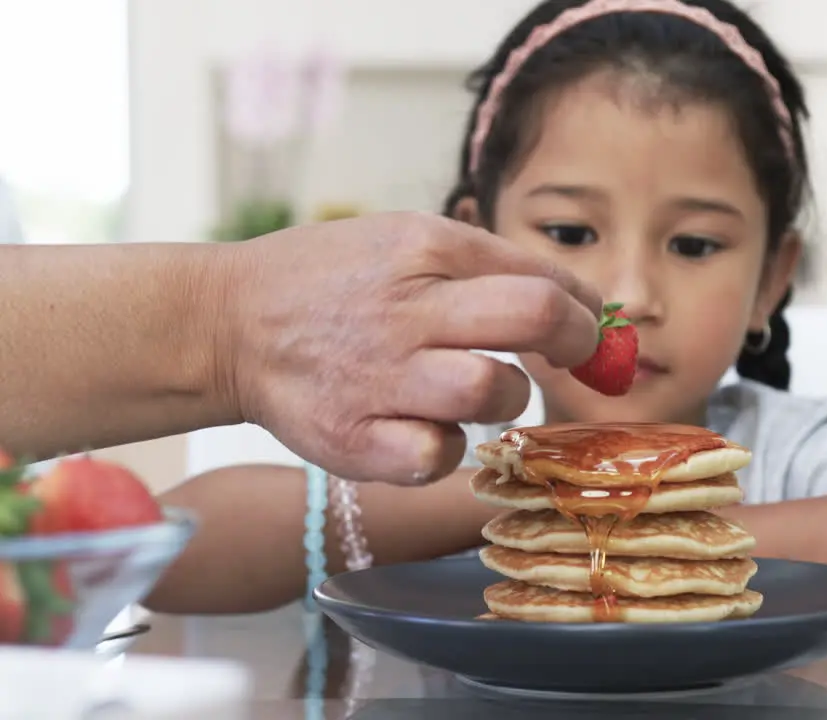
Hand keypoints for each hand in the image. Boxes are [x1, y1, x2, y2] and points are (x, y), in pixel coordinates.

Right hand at [214, 212, 601, 484]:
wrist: (228, 321)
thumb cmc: (335, 282)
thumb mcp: (404, 239)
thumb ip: (487, 264)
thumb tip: (580, 299)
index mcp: (424, 248)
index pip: (542, 278)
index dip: (585, 310)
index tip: (591, 327)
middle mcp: (406, 309)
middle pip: (534, 319)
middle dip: (576, 342)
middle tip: (575, 357)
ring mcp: (379, 377)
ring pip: (492, 393)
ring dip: (504, 398)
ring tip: (476, 390)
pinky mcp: (353, 440)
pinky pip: (438, 457)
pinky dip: (445, 450)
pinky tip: (425, 429)